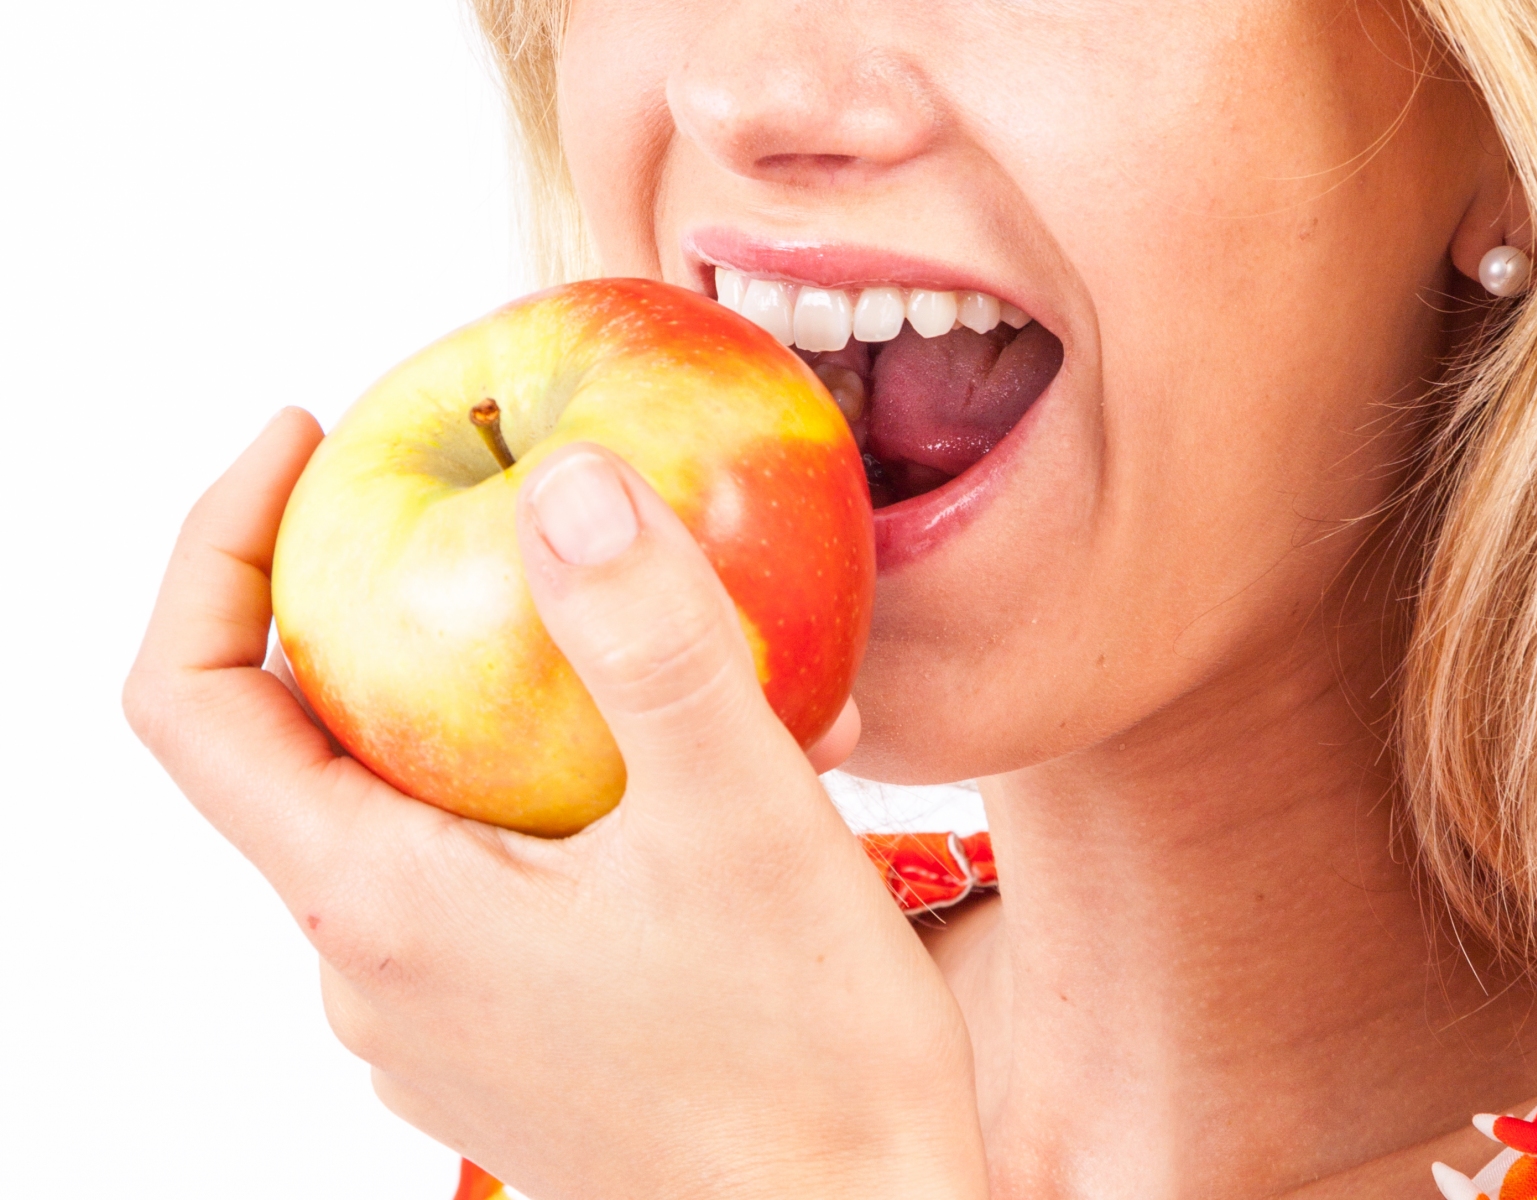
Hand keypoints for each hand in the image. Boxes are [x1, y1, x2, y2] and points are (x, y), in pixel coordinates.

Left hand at [124, 409, 987, 1199]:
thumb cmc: (808, 1068)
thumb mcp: (746, 825)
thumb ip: (653, 642)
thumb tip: (565, 481)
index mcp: (379, 906)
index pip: (190, 700)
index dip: (216, 543)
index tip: (304, 437)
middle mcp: (373, 967)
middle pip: (308, 736)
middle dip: (400, 595)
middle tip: (516, 501)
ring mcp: (435, 1011)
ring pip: (421, 797)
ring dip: (513, 693)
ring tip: (676, 642)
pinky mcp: (507, 1028)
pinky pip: (490, 863)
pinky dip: (560, 779)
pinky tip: (707, 763)